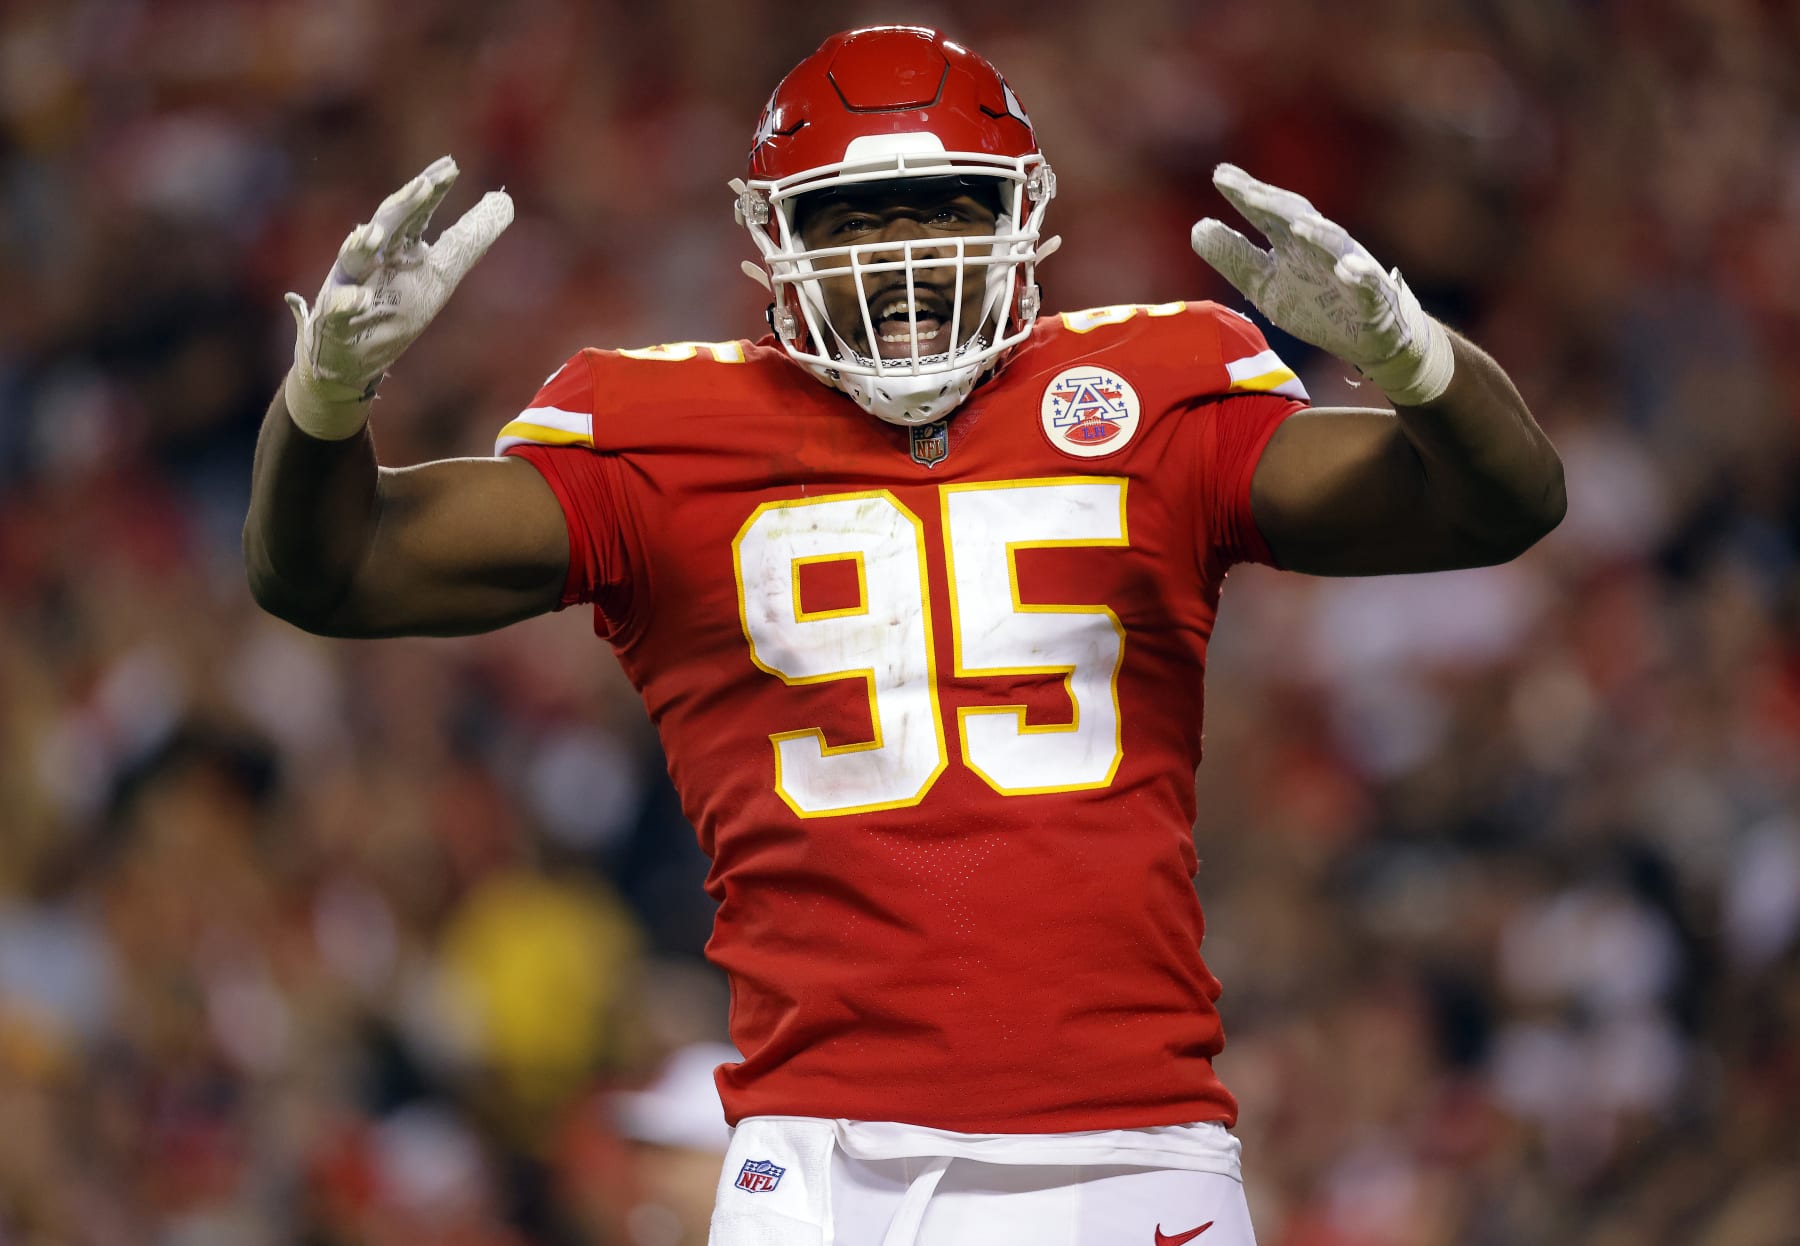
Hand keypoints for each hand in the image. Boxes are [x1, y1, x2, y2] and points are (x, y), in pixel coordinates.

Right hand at [284, 156, 513, 438]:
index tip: (451, 166)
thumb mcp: (440, 275)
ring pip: (355, 259)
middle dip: (404, 207)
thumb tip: (504, 201)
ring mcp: (351, 285)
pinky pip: (337, 311)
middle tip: (424, 186)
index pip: (419, 213)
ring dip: (362, 247)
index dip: (433, 190)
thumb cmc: (396, 307)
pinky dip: (345, 306)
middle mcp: (375, 260)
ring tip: (373, 236)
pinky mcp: (334, 318)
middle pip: (389, 226)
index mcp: (403, 249)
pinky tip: (356, 301)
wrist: (349, 354)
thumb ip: (469, 240)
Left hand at [1190, 164, 1452, 406]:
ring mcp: (1348, 269)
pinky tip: (1349, 270)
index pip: (1267, 214)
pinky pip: (1368, 284)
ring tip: (1299, 225)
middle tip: (1245, 190)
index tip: (1219, 175)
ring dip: (1319, 235)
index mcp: (1292, 244)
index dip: (1245, 195)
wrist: (1370, 336)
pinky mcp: (1372, 297)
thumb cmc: (1315, 304)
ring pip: (1335, 245)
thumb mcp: (1264, 284)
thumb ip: (1234, 257)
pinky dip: (1359, 275)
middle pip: (1298, 217)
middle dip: (1274, 204)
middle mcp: (1319, 248)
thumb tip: (1198, 228)